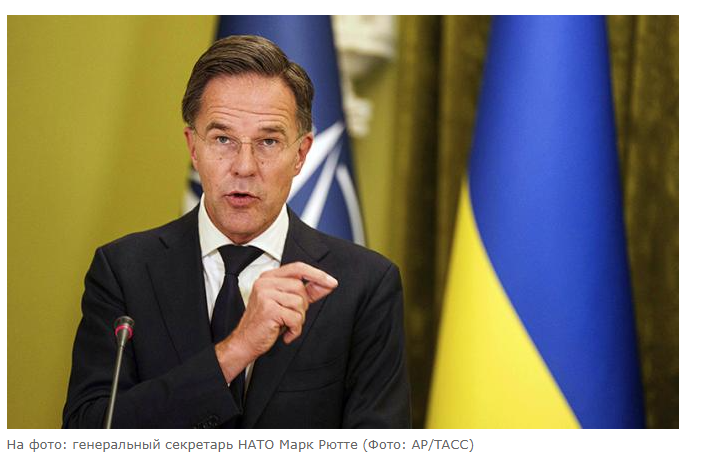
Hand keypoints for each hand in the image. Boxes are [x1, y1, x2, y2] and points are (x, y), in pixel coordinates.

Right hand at [215, 262, 337, 382]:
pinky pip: (295, 318)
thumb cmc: (267, 323)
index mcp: (268, 277)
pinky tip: (286, 334)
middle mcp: (264, 282)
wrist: (245, 342)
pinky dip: (295, 329)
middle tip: (290, 317)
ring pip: (299, 303)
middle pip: (300, 287)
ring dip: (298, 319)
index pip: (298, 268)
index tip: (332, 282)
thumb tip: (328, 284)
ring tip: (286, 325)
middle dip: (302, 306)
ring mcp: (265, 294)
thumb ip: (307, 292)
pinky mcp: (268, 309)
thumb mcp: (287, 304)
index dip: (317, 274)